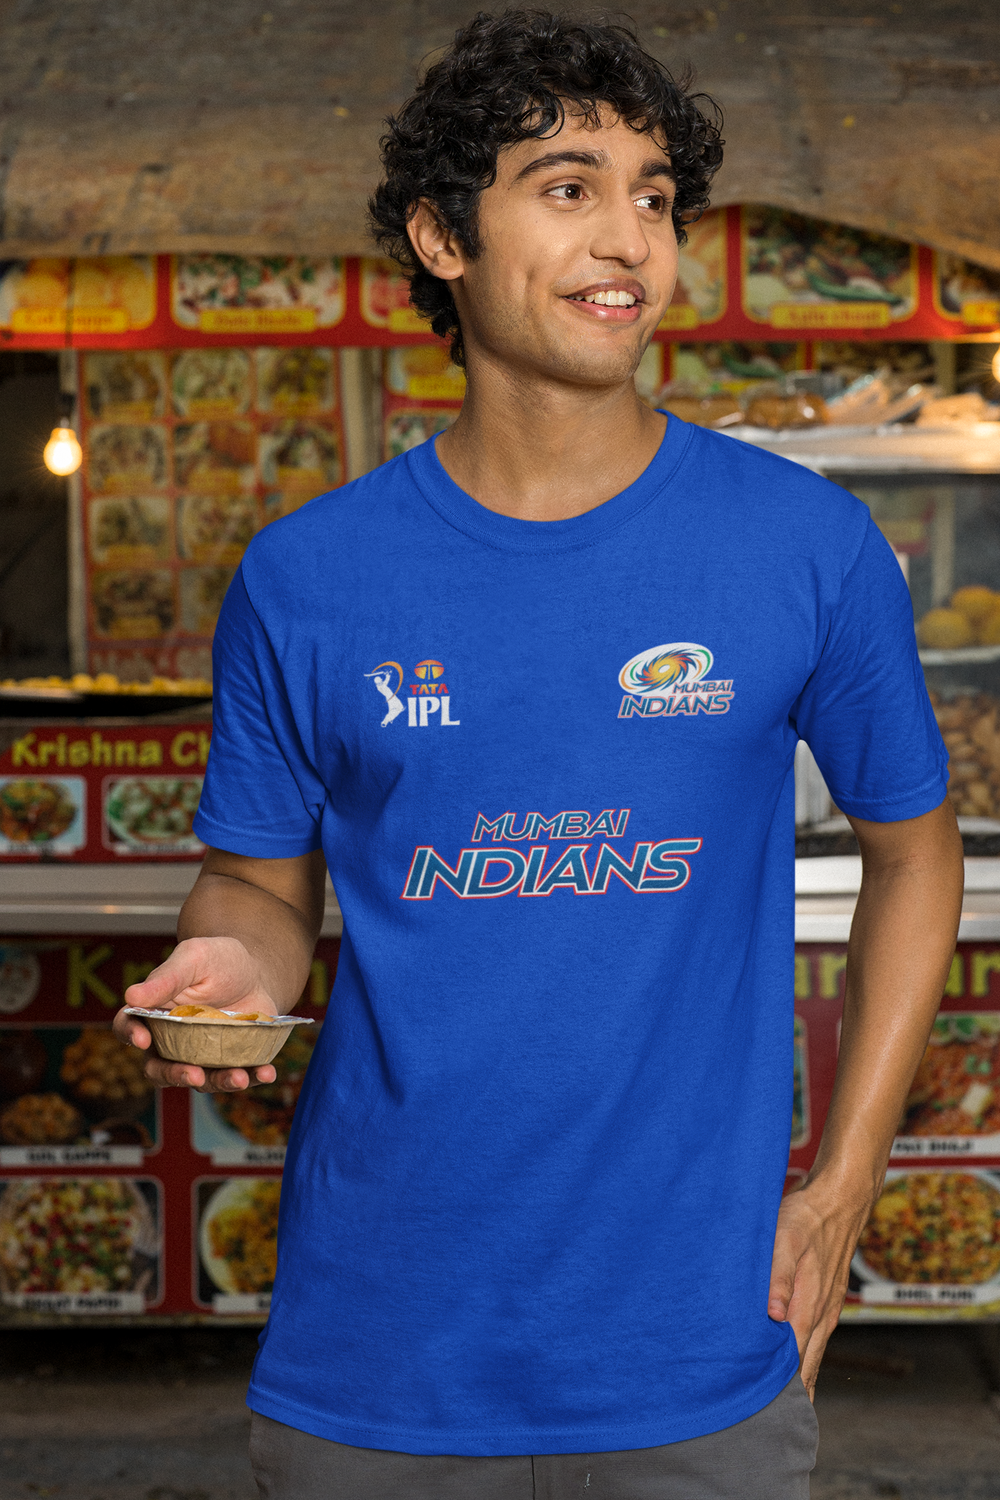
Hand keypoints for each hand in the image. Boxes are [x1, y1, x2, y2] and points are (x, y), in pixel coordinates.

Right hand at [113, 935, 281, 1093]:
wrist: (257, 971)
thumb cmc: (218, 959)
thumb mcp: (195, 958)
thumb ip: (167, 978)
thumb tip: (132, 995)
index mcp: (154, 1013)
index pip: (130, 1026)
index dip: (131, 1035)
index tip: (143, 1039)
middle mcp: (172, 1041)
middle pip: (160, 1068)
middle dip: (175, 1076)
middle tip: (194, 1075)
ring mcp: (201, 1056)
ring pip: (202, 1080)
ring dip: (219, 1082)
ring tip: (240, 1077)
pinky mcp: (231, 1062)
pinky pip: (240, 1076)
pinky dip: (253, 1078)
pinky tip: (267, 1073)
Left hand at [767, 1180, 871, 1398]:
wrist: (839, 1200)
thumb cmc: (806, 1218)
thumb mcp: (783, 1239)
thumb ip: (777, 1277)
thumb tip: (774, 1317)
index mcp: (808, 1308)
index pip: (792, 1362)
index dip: (775, 1388)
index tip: (755, 1411)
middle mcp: (820, 1318)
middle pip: (804, 1370)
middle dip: (785, 1397)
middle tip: (761, 1423)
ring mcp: (826, 1312)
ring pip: (810, 1359)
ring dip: (796, 1382)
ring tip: (775, 1410)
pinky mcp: (825, 1302)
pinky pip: (813, 1342)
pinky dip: (802, 1362)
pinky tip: (791, 1371)